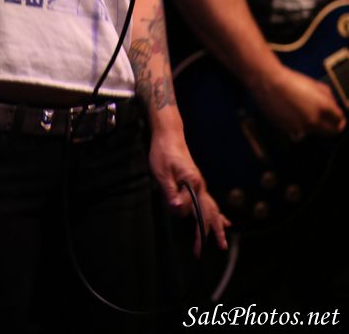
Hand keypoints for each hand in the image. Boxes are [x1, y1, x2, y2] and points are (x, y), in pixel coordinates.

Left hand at [148, 126, 229, 256]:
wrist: (169, 136)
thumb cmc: (163, 153)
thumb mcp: (162, 173)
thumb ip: (170, 192)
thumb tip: (179, 210)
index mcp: (193, 183)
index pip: (194, 210)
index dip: (193, 225)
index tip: (193, 240)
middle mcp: (200, 185)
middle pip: (209, 213)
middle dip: (210, 233)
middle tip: (211, 250)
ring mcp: (200, 185)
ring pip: (212, 209)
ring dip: (216, 226)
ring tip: (222, 243)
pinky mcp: (196, 184)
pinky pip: (209, 202)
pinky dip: (216, 213)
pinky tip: (224, 221)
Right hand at [253, 64, 345, 139]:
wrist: (268, 83)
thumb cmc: (291, 81)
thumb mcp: (315, 84)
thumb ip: (329, 98)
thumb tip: (334, 108)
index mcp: (322, 107)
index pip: (340, 120)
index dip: (340, 119)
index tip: (338, 119)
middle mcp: (313, 120)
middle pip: (332, 132)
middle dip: (332, 127)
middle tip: (328, 121)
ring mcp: (301, 127)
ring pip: (315, 132)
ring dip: (313, 125)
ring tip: (303, 112)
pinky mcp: (288, 131)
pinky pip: (300, 132)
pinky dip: (299, 126)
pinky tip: (292, 114)